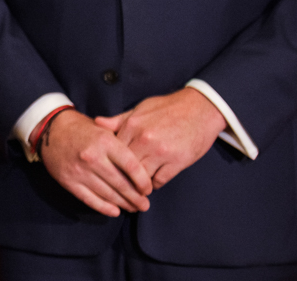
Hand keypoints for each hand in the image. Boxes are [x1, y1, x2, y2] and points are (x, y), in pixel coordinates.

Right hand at [38, 109, 152, 216]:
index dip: (143, 182)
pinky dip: (105, 208)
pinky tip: (115, 211)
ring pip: (108, 194)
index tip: (148, 189)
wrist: (51, 129)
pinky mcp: (69, 181)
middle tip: (145, 205)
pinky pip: (90, 199)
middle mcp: (93, 157)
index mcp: (105, 141)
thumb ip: (123, 145)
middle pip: (121, 184)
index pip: (132, 167)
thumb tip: (144, 168)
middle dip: (136, 198)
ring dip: (123, 204)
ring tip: (133, 208)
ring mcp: (80, 171)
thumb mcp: (104, 129)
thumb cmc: (83, 129)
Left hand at [95, 88, 225, 188]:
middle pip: (124, 166)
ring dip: (138, 184)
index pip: (113, 151)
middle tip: (119, 186)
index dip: (109, 162)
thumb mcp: (140, 109)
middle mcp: (144, 140)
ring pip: (141, 176)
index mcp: (132, 126)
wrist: (200, 108)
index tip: (107, 170)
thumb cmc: (168, 108)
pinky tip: (153, 182)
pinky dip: (155, 184)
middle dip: (122, 177)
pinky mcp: (177, 162)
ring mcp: (161, 152)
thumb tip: (97, 123)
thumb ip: (119, 120)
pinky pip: (160, 180)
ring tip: (135, 189)